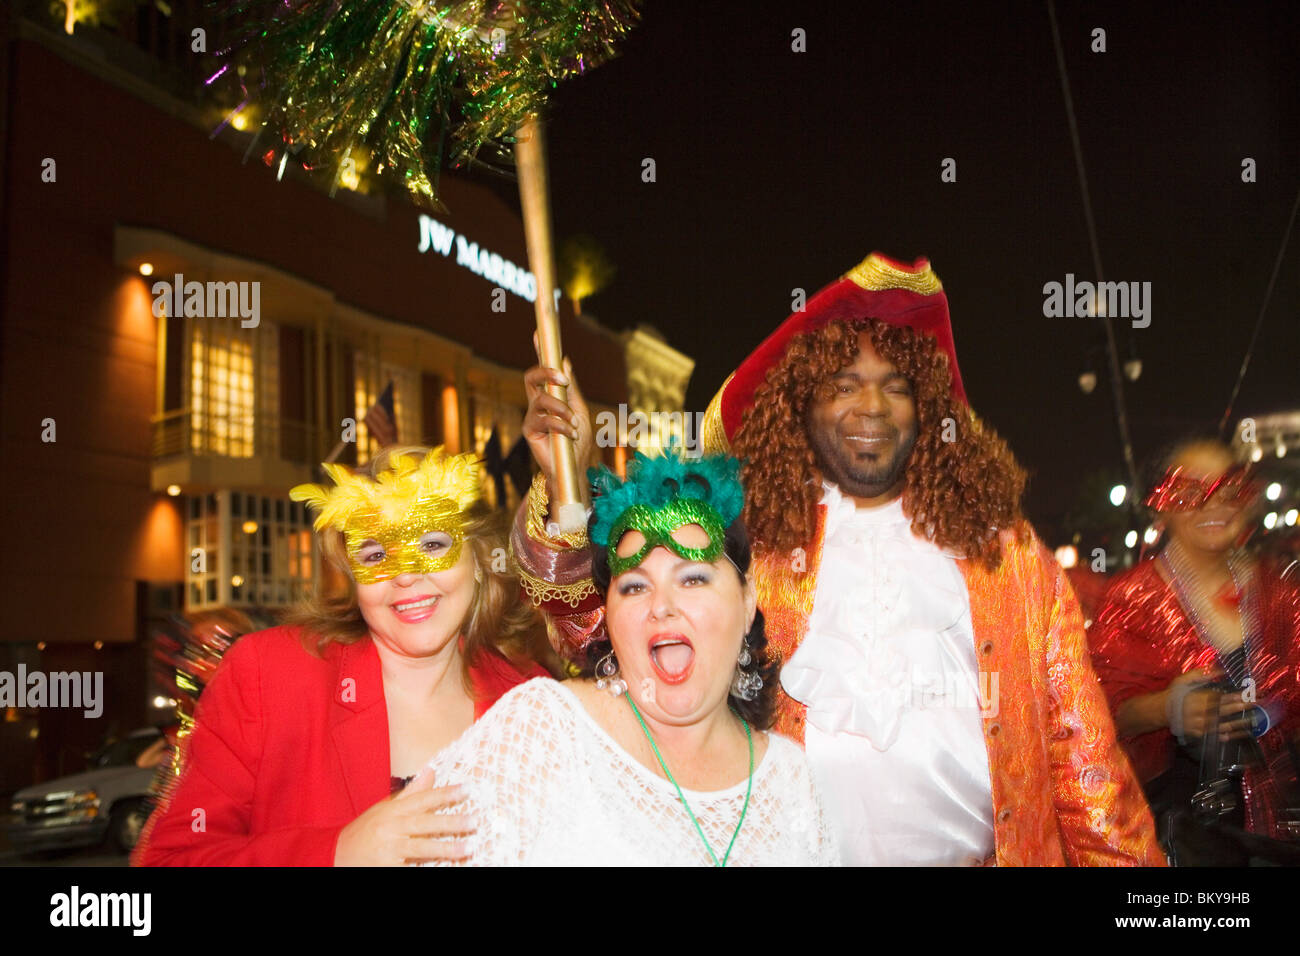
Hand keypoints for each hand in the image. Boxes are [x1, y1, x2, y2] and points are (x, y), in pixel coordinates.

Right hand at [333, 770, 474, 865]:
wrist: (334, 855)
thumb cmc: (366, 830)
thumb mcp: (385, 808)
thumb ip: (411, 793)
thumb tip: (432, 770)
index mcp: (393, 811)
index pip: (423, 799)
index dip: (445, 794)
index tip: (468, 789)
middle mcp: (391, 828)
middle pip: (424, 824)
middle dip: (450, 822)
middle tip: (475, 821)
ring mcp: (389, 850)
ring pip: (421, 848)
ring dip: (445, 848)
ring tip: (468, 848)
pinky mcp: (387, 868)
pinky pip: (411, 868)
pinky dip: (427, 867)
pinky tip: (446, 867)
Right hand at [522, 346, 593, 500]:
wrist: (576, 465)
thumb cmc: (578, 438)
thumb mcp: (579, 408)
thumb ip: (570, 387)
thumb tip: (565, 360)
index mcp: (550, 394)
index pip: (542, 369)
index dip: (539, 351)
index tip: (539, 333)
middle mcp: (537, 403)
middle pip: (531, 377)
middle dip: (546, 372)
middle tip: (563, 378)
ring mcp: (532, 416)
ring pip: (541, 399)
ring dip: (561, 409)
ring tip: (573, 423)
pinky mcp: (530, 431)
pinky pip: (544, 419)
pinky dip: (560, 424)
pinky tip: (570, 433)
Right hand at [1170, 669, 1255, 741]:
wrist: (1160, 711)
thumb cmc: (1174, 694)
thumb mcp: (1184, 679)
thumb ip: (1202, 674)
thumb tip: (1218, 667)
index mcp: (1198, 698)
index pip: (1221, 697)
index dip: (1236, 696)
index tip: (1248, 694)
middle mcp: (1201, 712)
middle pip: (1225, 710)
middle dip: (1242, 707)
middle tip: (1256, 705)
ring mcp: (1201, 724)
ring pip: (1223, 724)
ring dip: (1239, 723)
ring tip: (1252, 721)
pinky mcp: (1199, 733)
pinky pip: (1215, 734)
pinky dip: (1226, 735)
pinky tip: (1236, 734)